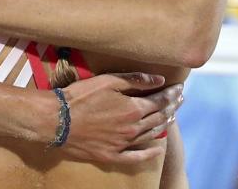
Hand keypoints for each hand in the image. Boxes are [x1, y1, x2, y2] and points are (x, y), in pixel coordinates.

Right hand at [58, 73, 183, 163]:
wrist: (57, 121)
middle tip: (181, 100)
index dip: (171, 94)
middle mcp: (132, 128)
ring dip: (164, 125)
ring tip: (172, 117)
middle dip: (172, 107)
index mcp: (133, 108)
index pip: (159, 100)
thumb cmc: (81, 97)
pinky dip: (149, 154)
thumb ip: (136, 80)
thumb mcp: (108, 81)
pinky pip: (136, 158)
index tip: (180, 89)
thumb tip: (159, 79)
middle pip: (158, 117)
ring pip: (150, 135)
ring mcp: (123, 144)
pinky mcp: (112, 155)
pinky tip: (157, 150)